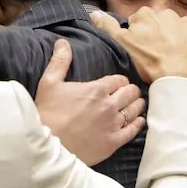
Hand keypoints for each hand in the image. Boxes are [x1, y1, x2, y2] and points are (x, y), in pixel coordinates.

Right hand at [35, 39, 145, 165]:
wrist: (47, 145)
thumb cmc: (46, 114)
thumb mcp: (49, 83)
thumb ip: (59, 61)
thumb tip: (63, 42)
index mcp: (96, 90)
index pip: (119, 80)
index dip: (120, 81)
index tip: (120, 83)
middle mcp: (109, 106)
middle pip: (129, 94)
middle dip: (131, 91)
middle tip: (131, 92)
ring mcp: (112, 125)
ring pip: (134, 111)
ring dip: (137, 105)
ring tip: (138, 104)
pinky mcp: (113, 142)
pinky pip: (132, 131)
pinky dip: (138, 124)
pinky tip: (140, 121)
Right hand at [90, 6, 186, 82]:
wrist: (179, 80)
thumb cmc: (149, 63)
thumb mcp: (121, 45)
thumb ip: (108, 26)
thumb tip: (94, 13)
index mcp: (148, 14)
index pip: (142, 22)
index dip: (141, 37)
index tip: (143, 50)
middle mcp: (170, 13)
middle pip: (163, 24)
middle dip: (162, 36)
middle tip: (160, 56)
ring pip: (182, 30)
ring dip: (180, 40)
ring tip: (177, 59)